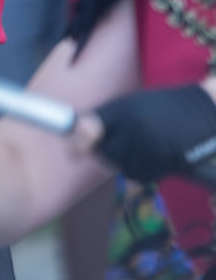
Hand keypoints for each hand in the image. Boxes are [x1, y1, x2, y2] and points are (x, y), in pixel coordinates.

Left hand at [72, 84, 215, 185]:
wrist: (202, 110)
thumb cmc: (164, 107)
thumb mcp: (133, 105)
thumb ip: (108, 120)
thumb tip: (81, 138)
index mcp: (122, 109)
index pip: (89, 127)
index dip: (80, 141)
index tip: (76, 151)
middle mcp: (132, 127)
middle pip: (105, 153)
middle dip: (107, 153)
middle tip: (121, 146)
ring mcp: (148, 145)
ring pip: (123, 167)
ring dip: (127, 163)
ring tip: (142, 149)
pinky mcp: (163, 161)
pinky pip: (142, 175)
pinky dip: (143, 171)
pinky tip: (154, 158)